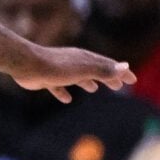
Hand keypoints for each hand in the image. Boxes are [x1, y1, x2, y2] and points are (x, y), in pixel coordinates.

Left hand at [11, 43, 133, 103]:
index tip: (132, 80)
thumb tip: (125, 67)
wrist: (28, 65)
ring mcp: (61, 70)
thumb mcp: (84, 70)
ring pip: (79, 77)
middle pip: (95, 70)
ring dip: (88, 82)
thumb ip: (104, 70)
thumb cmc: (58, 67)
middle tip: (118, 86)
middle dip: (107, 77)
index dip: (121, 73)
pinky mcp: (48, 79)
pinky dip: (65, 92)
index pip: (108, 65)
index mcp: (86, 59)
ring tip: (94, 89)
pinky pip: (59, 87)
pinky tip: (67, 99)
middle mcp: (75, 63)